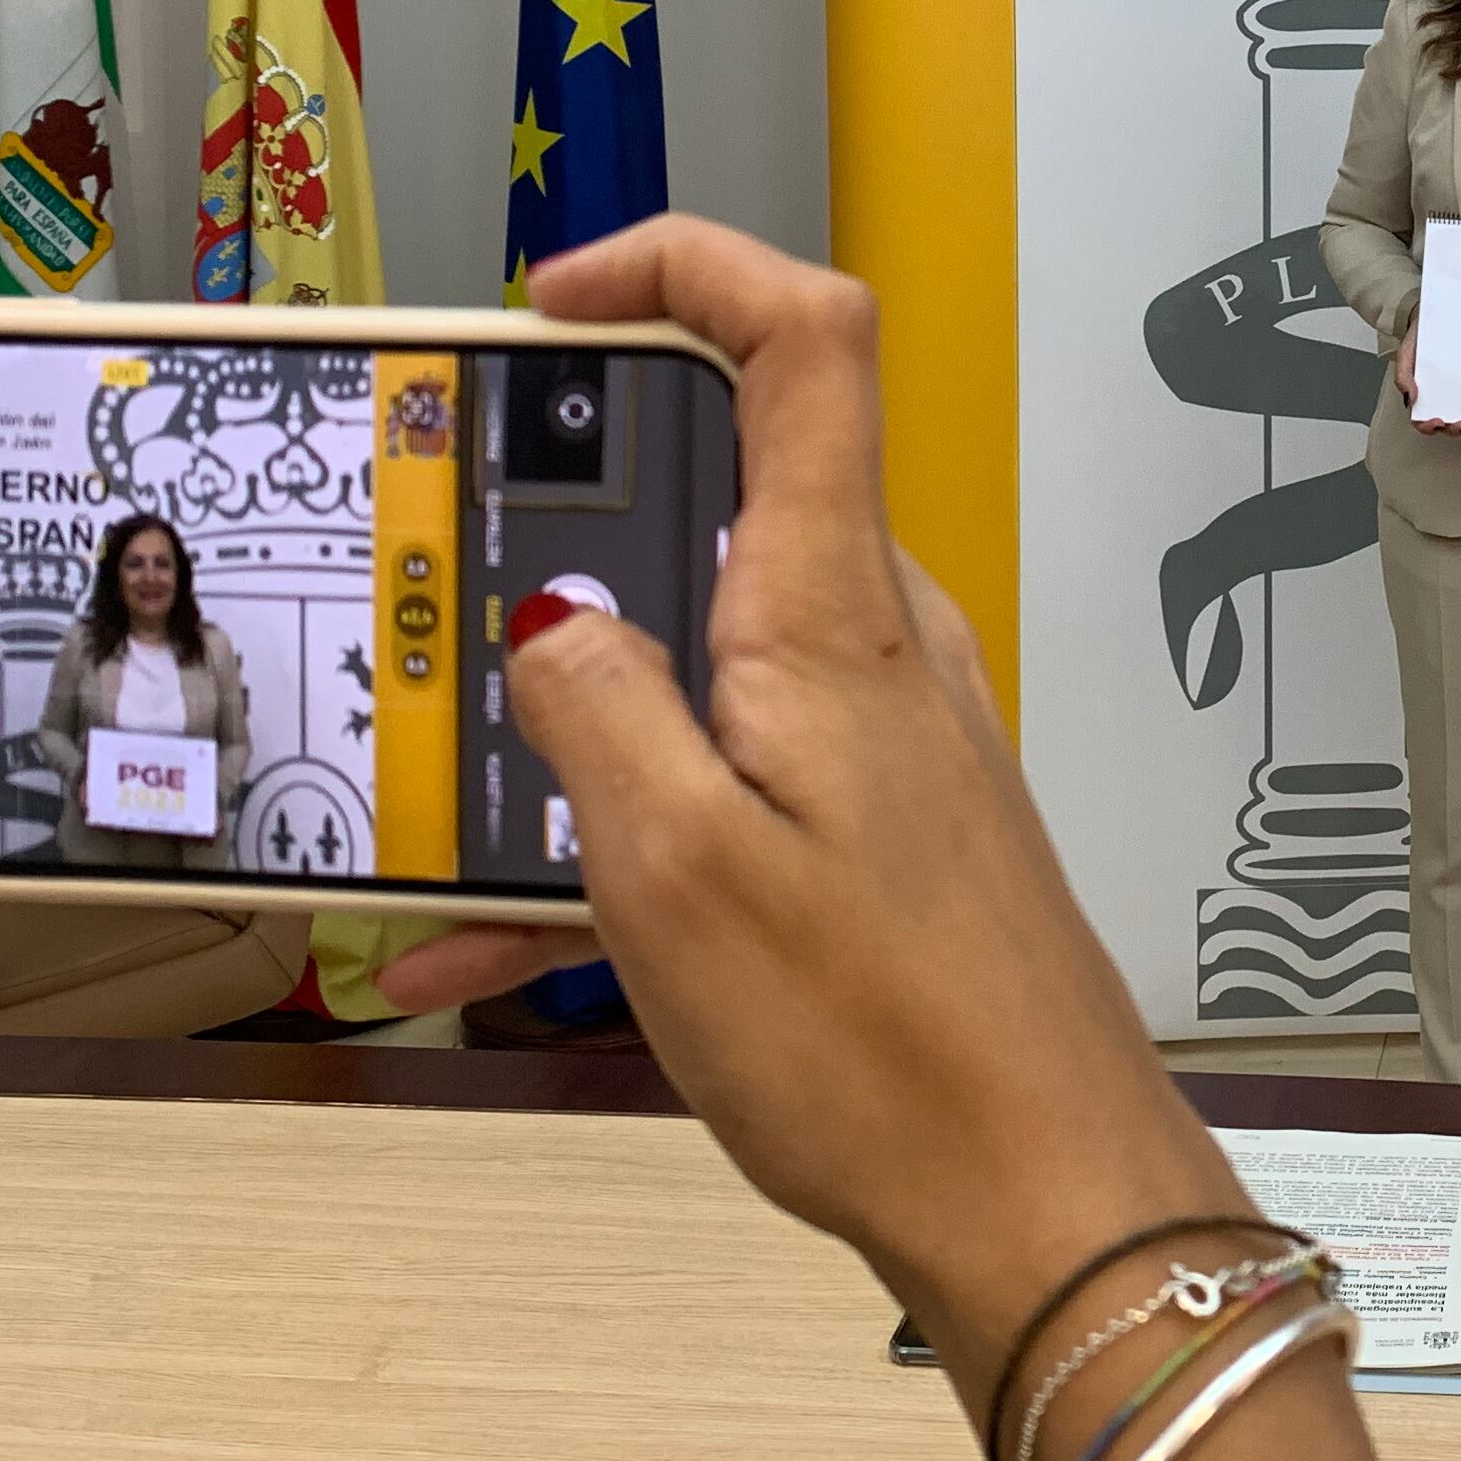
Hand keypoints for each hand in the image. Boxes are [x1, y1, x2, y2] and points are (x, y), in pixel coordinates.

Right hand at [394, 218, 1265, 1428]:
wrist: (1040, 1195)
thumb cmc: (879, 1041)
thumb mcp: (674, 868)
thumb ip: (592, 710)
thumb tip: (549, 612)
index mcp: (829, 606)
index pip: (806, 337)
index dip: (688, 264)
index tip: (554, 298)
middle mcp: (872, 638)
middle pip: (715, 496)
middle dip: (553, 538)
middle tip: (423, 606)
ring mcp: (882, 730)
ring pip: (693, 664)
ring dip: (557, 730)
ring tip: (420, 822)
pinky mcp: (878, 823)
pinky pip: (719, 785)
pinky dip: (608, 846)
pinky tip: (486, 956)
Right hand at [1384, 317, 1460, 437]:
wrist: (1434, 317)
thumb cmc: (1417, 339)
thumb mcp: (1405, 354)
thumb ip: (1403, 376)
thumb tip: (1410, 399)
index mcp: (1422, 396)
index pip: (1422, 421)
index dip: (1428, 427)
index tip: (1437, 421)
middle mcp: (1440, 398)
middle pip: (1446, 425)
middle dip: (1455, 429)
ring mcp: (1457, 392)